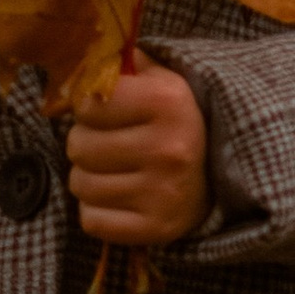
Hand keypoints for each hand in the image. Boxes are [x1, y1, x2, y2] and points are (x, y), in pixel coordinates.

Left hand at [67, 61, 209, 247]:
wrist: (217, 174)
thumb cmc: (174, 122)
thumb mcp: (159, 80)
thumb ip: (119, 65)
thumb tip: (77, 64)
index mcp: (167, 103)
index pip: (88, 104)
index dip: (87, 107)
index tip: (102, 112)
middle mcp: (168, 149)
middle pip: (78, 146)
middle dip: (85, 142)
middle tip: (107, 143)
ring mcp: (162, 193)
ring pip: (80, 184)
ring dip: (88, 177)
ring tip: (112, 170)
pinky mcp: (154, 229)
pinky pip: (91, 220)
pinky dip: (95, 209)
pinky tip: (116, 197)